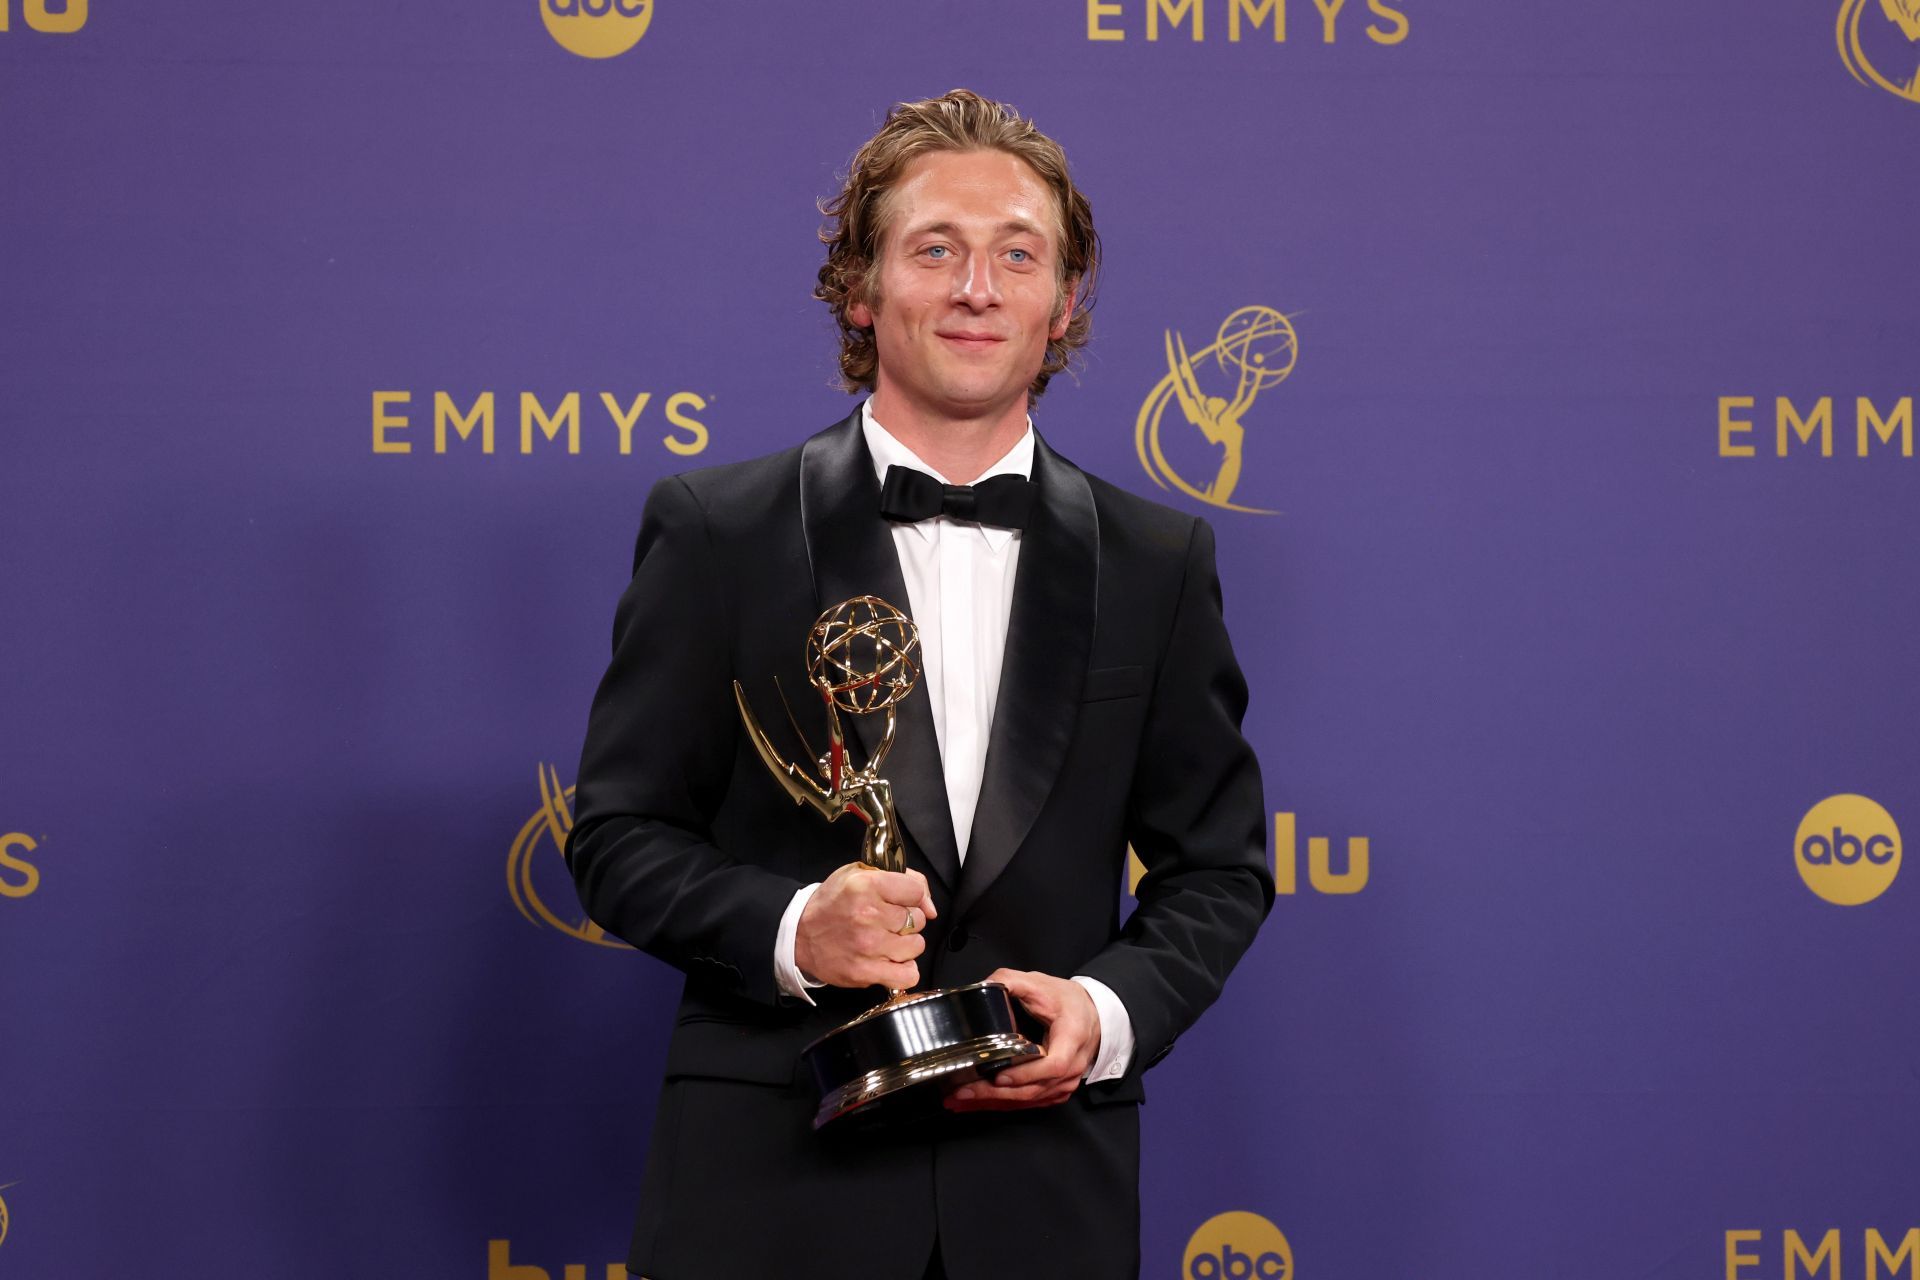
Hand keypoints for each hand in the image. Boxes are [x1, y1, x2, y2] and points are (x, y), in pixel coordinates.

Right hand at [794, 862, 936, 989]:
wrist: (798, 934)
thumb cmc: (832, 903)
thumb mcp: (860, 874)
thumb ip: (902, 879)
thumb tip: (930, 906)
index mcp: (867, 885)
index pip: (916, 891)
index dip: (912, 897)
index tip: (900, 902)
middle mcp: (869, 915)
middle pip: (917, 920)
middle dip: (906, 921)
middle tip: (886, 922)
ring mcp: (868, 946)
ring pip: (916, 946)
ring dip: (905, 945)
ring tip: (886, 940)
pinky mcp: (865, 972)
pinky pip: (908, 975)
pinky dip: (904, 970)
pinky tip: (891, 961)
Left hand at [944, 968, 1099, 1111]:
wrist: (1091, 1015)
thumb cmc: (1068, 1001)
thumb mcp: (1041, 984)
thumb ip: (1012, 981)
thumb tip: (984, 985)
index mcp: (1072, 1038)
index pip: (1053, 1064)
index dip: (1025, 1074)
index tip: (999, 1076)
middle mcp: (1072, 1067)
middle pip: (1034, 1089)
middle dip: (996, 1093)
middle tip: (963, 1092)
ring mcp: (1066, 1082)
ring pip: (1029, 1099)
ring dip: (995, 1102)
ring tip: (962, 1099)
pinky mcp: (1057, 1090)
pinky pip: (1031, 1102)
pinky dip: (1005, 1103)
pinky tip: (981, 1102)